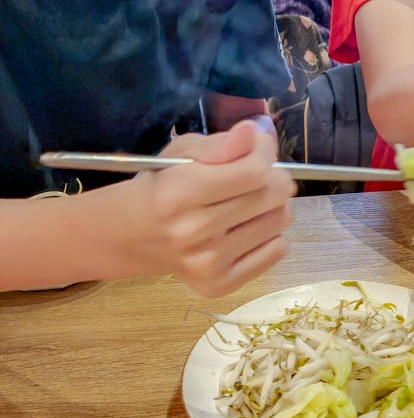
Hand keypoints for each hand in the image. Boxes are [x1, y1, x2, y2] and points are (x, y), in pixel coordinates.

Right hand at [124, 120, 293, 295]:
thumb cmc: (161, 186)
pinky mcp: (218, 284)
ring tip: (250, 201)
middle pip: (272, 196)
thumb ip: (219, 143)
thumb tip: (253, 133)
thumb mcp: (181, 152)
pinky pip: (277, 251)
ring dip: (274, 204)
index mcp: (181, 192)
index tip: (258, 147)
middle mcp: (194, 231)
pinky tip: (247, 227)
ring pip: (279, 221)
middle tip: (258, 174)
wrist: (130, 235)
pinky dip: (271, 234)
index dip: (265, 152)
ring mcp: (207, 263)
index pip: (254, 171)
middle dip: (274, 177)